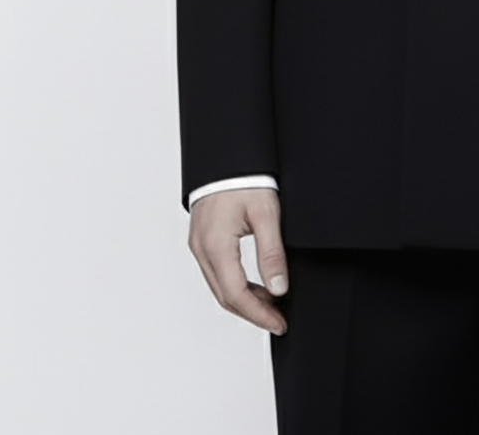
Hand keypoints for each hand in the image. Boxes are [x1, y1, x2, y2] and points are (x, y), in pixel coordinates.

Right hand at [188, 187, 288, 334]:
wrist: (227, 154)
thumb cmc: (245, 178)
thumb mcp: (266, 214)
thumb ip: (271, 253)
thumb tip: (279, 289)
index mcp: (215, 246)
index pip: (236, 295)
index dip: (259, 314)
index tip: (280, 324)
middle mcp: (201, 249)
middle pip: (225, 296)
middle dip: (253, 312)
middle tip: (279, 319)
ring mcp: (199, 245)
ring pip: (219, 287)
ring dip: (244, 300)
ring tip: (272, 303)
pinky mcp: (202, 239)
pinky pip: (217, 273)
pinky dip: (236, 284)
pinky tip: (256, 284)